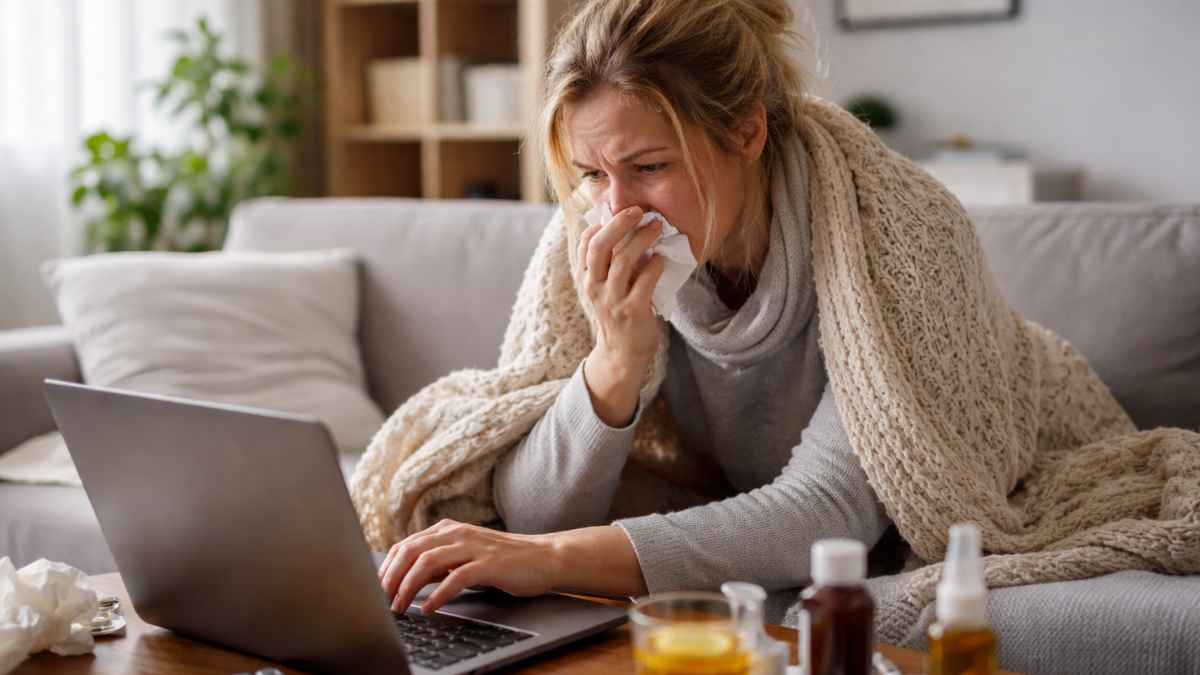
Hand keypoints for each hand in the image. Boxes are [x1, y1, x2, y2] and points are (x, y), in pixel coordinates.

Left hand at [377, 519, 556, 614]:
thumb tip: (407, 579)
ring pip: (427, 562)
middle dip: (391, 578)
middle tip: (382, 601)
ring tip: (400, 607)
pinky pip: (455, 578)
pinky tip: (429, 608)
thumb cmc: (502, 561)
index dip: (387, 568)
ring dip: (408, 587)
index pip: (405, 545)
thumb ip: (439, 563)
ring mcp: (472, 546)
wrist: (542, 557)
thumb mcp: (464, 556)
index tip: (377, 589)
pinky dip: (438, 595)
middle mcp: (456, 533)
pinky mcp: (488, 564)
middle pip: (411, 551)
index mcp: (448, 529)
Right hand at [577, 205, 667, 375]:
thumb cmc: (617, 312)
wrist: (622, 353)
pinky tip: (662, 258)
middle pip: (599, 247)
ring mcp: (612, 300)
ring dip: (642, 239)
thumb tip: (625, 228)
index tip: (617, 212)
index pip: (585, 244)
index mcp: (586, 278)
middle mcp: (594, 287)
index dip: (600, 224)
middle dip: (618, 224)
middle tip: (637, 210)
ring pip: (623, 261)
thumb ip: (608, 263)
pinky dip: (656, 264)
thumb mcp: (604, 288)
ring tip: (657, 227)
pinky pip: (645, 280)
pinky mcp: (633, 311)